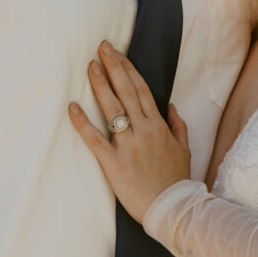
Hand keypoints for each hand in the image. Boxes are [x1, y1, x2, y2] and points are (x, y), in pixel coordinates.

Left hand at [69, 41, 190, 222]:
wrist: (173, 209)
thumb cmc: (177, 181)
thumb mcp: (185, 150)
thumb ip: (178, 126)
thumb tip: (170, 106)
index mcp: (159, 126)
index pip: (142, 90)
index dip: (129, 69)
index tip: (119, 54)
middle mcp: (144, 130)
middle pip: (127, 91)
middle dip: (114, 66)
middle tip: (102, 46)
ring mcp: (128, 145)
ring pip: (112, 108)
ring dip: (101, 84)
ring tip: (91, 65)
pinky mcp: (113, 163)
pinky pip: (95, 139)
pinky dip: (82, 122)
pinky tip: (72, 106)